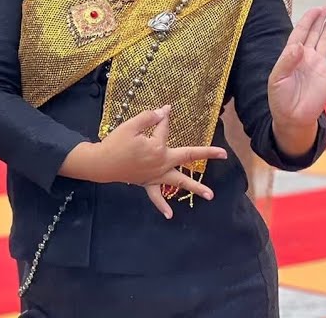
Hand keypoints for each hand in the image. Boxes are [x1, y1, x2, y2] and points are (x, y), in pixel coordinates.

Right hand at [63, 106, 226, 218]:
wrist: (101, 164)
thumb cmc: (115, 144)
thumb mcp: (131, 126)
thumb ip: (148, 118)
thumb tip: (163, 112)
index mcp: (158, 147)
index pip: (165, 128)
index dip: (165, 118)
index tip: (167, 111)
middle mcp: (162, 162)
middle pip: (188, 157)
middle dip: (207, 154)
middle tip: (224, 154)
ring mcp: (156, 175)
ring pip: (179, 182)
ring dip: (195, 188)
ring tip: (211, 196)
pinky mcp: (148, 183)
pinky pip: (156, 196)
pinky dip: (163, 205)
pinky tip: (170, 215)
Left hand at [267, 7, 325, 130]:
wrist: (291, 118)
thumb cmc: (279, 99)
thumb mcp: (278, 79)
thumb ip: (287, 61)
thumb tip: (298, 45)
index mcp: (292, 55)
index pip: (300, 32)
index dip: (307, 20)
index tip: (315, 9)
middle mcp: (306, 58)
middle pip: (312, 34)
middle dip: (317, 21)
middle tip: (324, 8)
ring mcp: (318, 68)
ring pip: (324, 45)